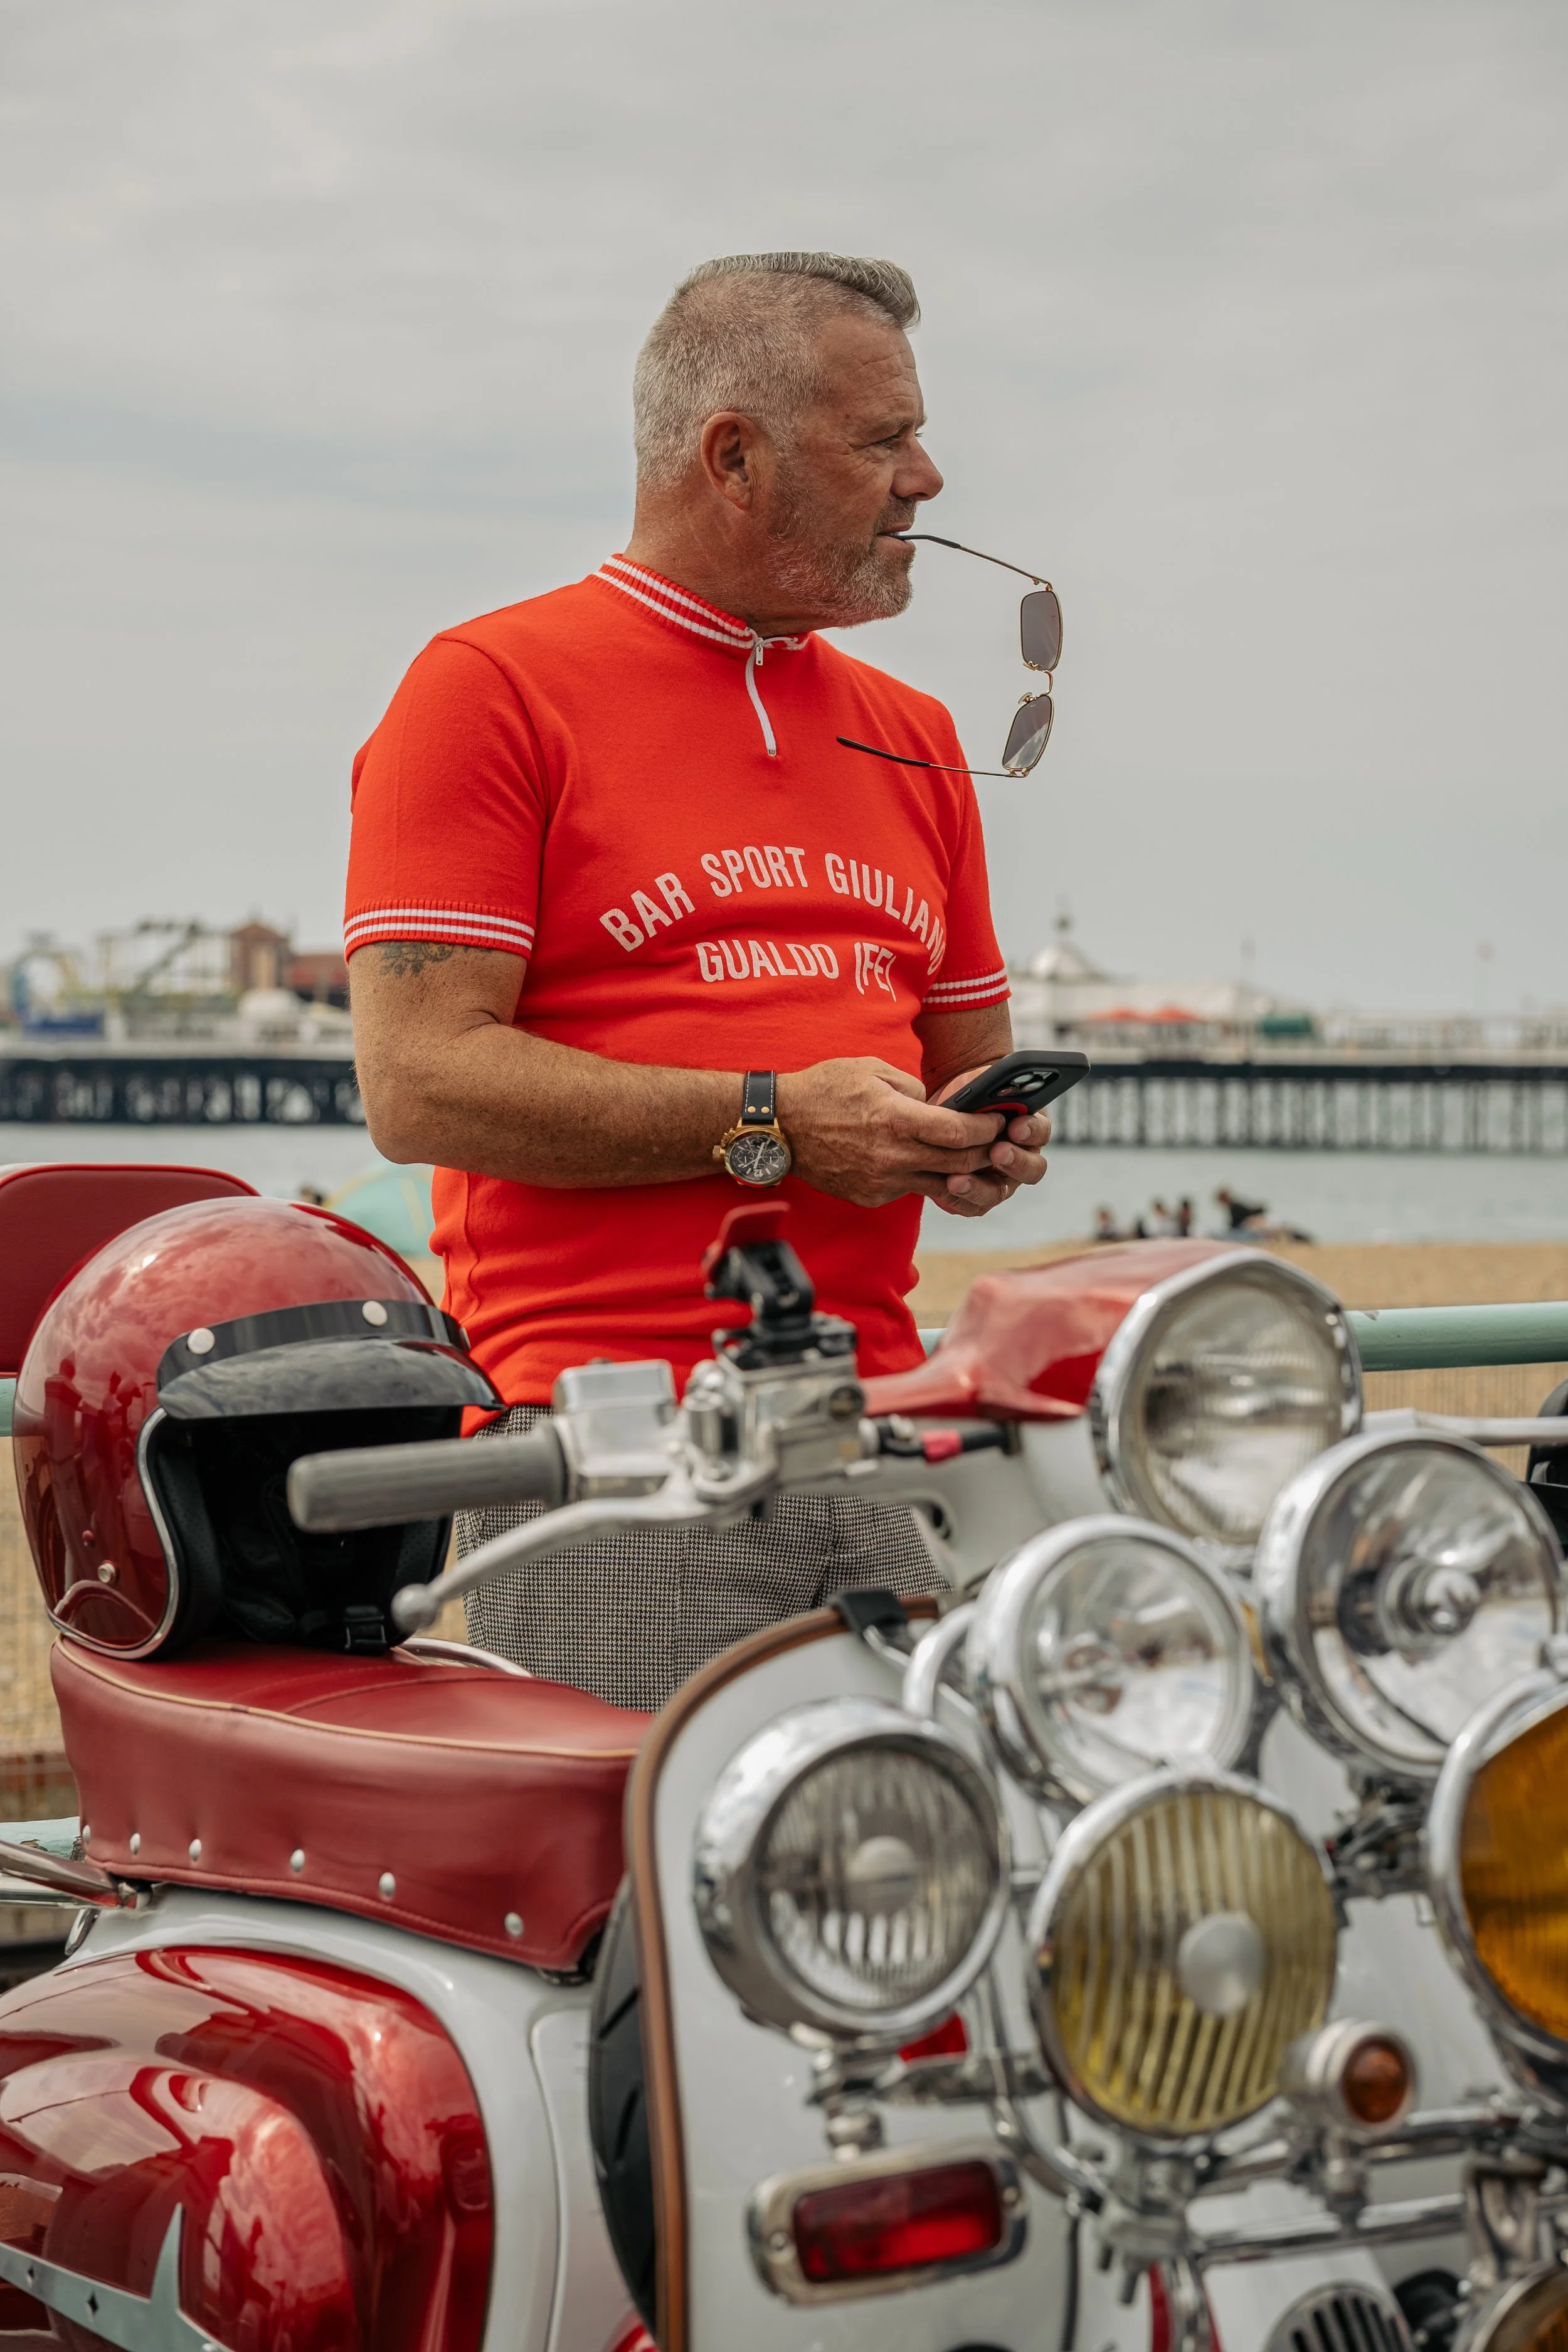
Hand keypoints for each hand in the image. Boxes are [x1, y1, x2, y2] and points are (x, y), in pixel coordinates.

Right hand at [777, 1057, 1008, 1208]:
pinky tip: (924, 1162)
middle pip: (958, 1163)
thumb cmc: (825, 1089)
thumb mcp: (872, 1070)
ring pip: (939, 1183)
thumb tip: (939, 1108)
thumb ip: (913, 1088)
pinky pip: (909, 1189)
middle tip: (997, 1142)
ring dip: (960, 1172)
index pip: (959, 1132)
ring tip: (971, 1157)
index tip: (997, 1121)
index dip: (987, 1128)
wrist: (779, 1126)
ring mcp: (881, 1181)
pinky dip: (922, 1177)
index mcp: (895, 1120)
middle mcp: (892, 1156)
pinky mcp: (870, 1196)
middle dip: (985, 1152)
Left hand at [925, 1066, 1050, 1219]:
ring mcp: (1001, 1179)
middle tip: (997, 1152)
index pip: (1041, 1132)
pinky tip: (945, 1189)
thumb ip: (993, 1085)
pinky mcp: (978, 1195)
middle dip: (1015, 1162)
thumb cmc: (969, 1094)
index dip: (1032, 1130)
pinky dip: (961, 1200)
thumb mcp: (981, 1083)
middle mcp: (1021, 1157)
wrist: (945, 1111)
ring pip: (1000, 1192)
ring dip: (980, 1187)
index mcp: (1029, 1127)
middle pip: (1032, 1169)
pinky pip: (974, 1205)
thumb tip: (997, 1087)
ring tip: (957, 1180)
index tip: (1017, 1126)